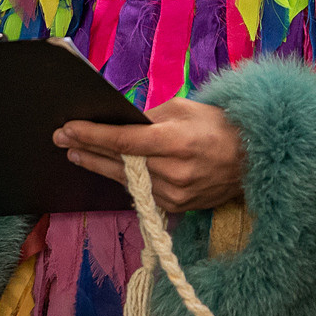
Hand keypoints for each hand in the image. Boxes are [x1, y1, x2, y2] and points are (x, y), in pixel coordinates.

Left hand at [56, 98, 243, 213]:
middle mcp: (173, 172)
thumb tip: (121, 123)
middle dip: (87, 150)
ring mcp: (174, 194)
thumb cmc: (218, 125)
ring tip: (77, 154)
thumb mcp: (185, 108)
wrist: (254, 158)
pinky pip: (142, 192)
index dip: (92, 135)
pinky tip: (108, 168)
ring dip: (100, 166)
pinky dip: (125, 179)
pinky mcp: (177, 207)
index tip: (68, 128)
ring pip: (126, 180)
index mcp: (175, 141)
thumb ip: (150, 117)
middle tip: (61, 140)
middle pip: (118, 162)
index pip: (123, 140)